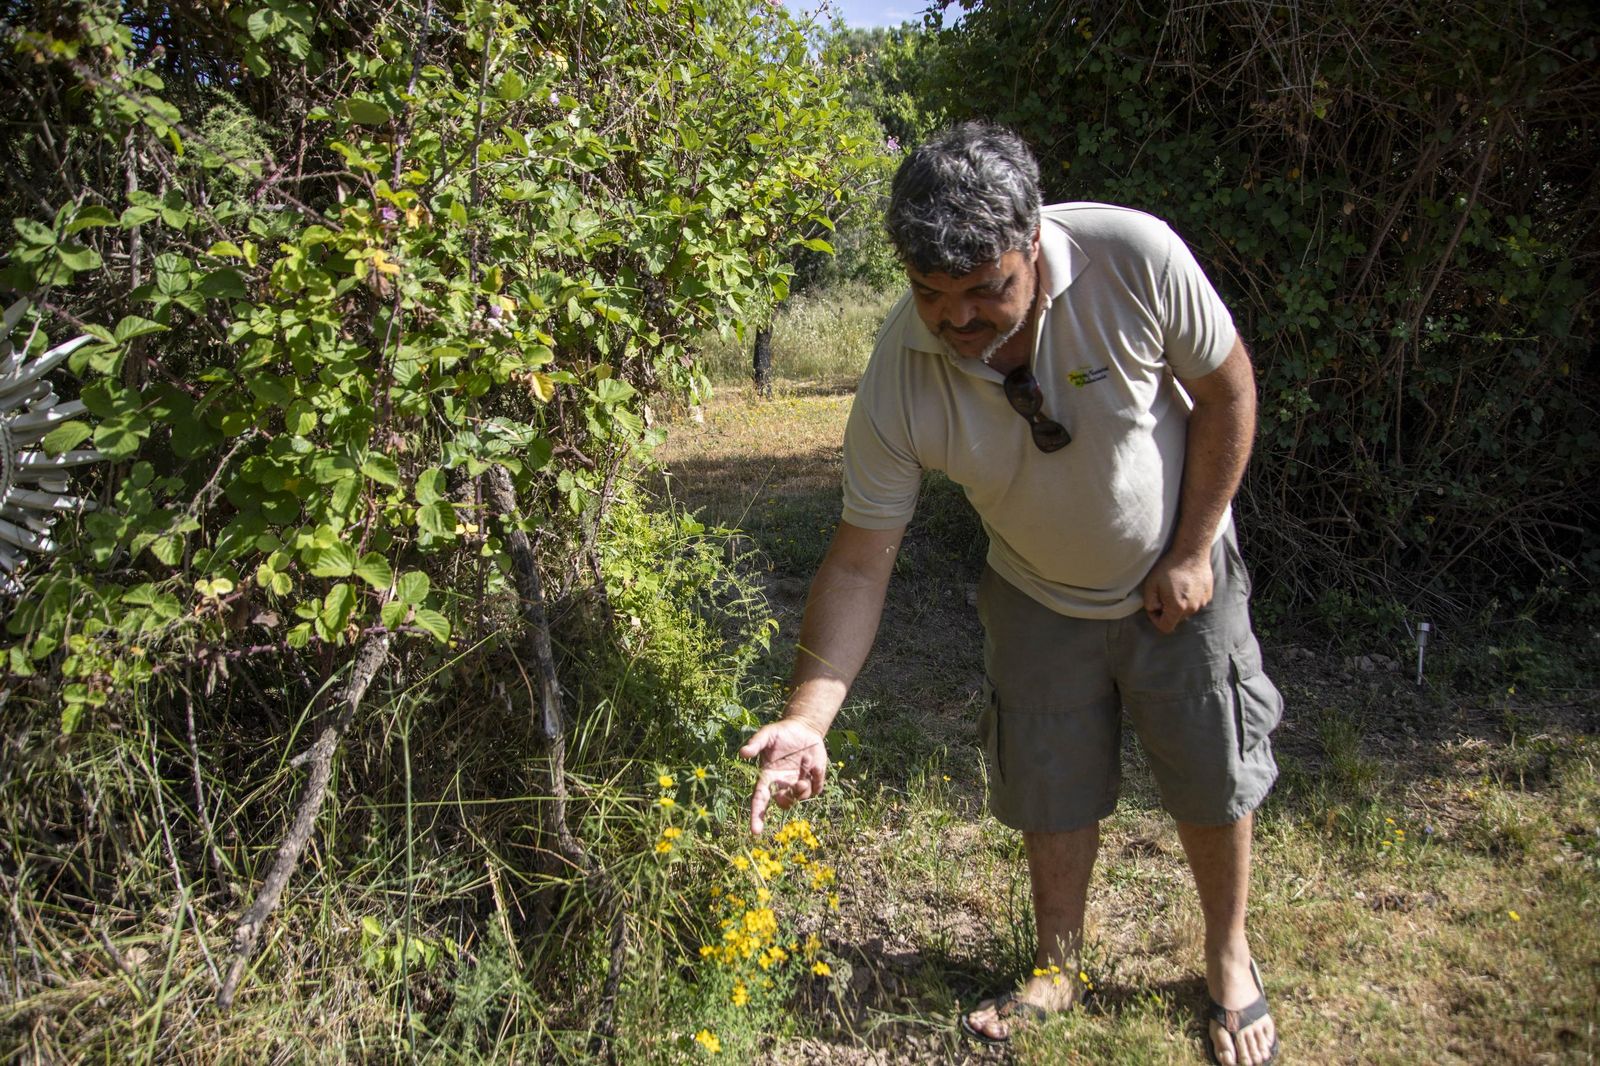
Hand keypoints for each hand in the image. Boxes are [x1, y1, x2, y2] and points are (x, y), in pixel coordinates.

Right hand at [737, 718, 828, 834]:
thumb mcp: (767, 735)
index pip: (759, 801)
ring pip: (801, 797)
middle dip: (790, 798)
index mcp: (767, 777)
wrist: (803, 730)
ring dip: (805, 783)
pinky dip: (817, 778)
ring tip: (807, 760)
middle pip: (784, 803)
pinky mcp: (813, 781)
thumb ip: (756, 744)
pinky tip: (815, 764)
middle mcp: (782, 785)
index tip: (756, 831)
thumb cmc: (780, 733)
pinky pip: (817, 788)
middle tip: (798, 784)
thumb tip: (742, 753)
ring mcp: (798, 784)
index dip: (757, 816)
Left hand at [1141, 549, 1213, 633]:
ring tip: (1175, 587)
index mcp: (1177, 608)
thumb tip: (1154, 609)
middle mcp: (1192, 608)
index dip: (1156, 619)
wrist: (1192, 552)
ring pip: (1186, 611)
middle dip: (1167, 611)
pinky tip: (1185, 584)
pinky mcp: (1208, 595)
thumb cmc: (1169, 567)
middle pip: (1176, 619)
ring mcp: (1202, 602)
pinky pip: (1195, 603)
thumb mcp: (1151, 584)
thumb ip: (1150, 602)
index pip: (1165, 627)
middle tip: (1163, 594)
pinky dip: (1189, 598)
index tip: (1154, 606)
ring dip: (1179, 604)